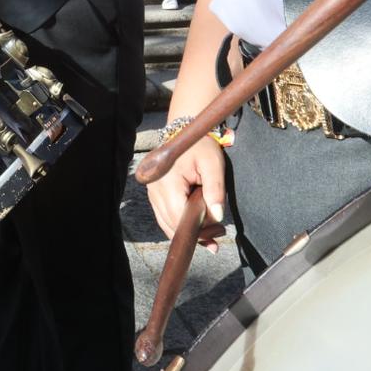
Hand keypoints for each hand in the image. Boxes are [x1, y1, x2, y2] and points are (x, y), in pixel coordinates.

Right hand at [146, 135, 226, 251]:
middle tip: (217, 237)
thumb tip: (217, 217)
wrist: (185, 132)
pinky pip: (164, 217)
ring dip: (186, 232)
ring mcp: (152, 193)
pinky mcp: (154, 195)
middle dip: (194, 234)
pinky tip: (195, 229)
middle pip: (171, 224)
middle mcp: (155, 190)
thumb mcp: (213, 164)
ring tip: (210, 238)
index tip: (218, 232)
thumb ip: (215, 190)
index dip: (198, 229)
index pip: (179, 216)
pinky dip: (178, 225)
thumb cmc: (201, 147)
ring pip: (166, 224)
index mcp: (168, 182)